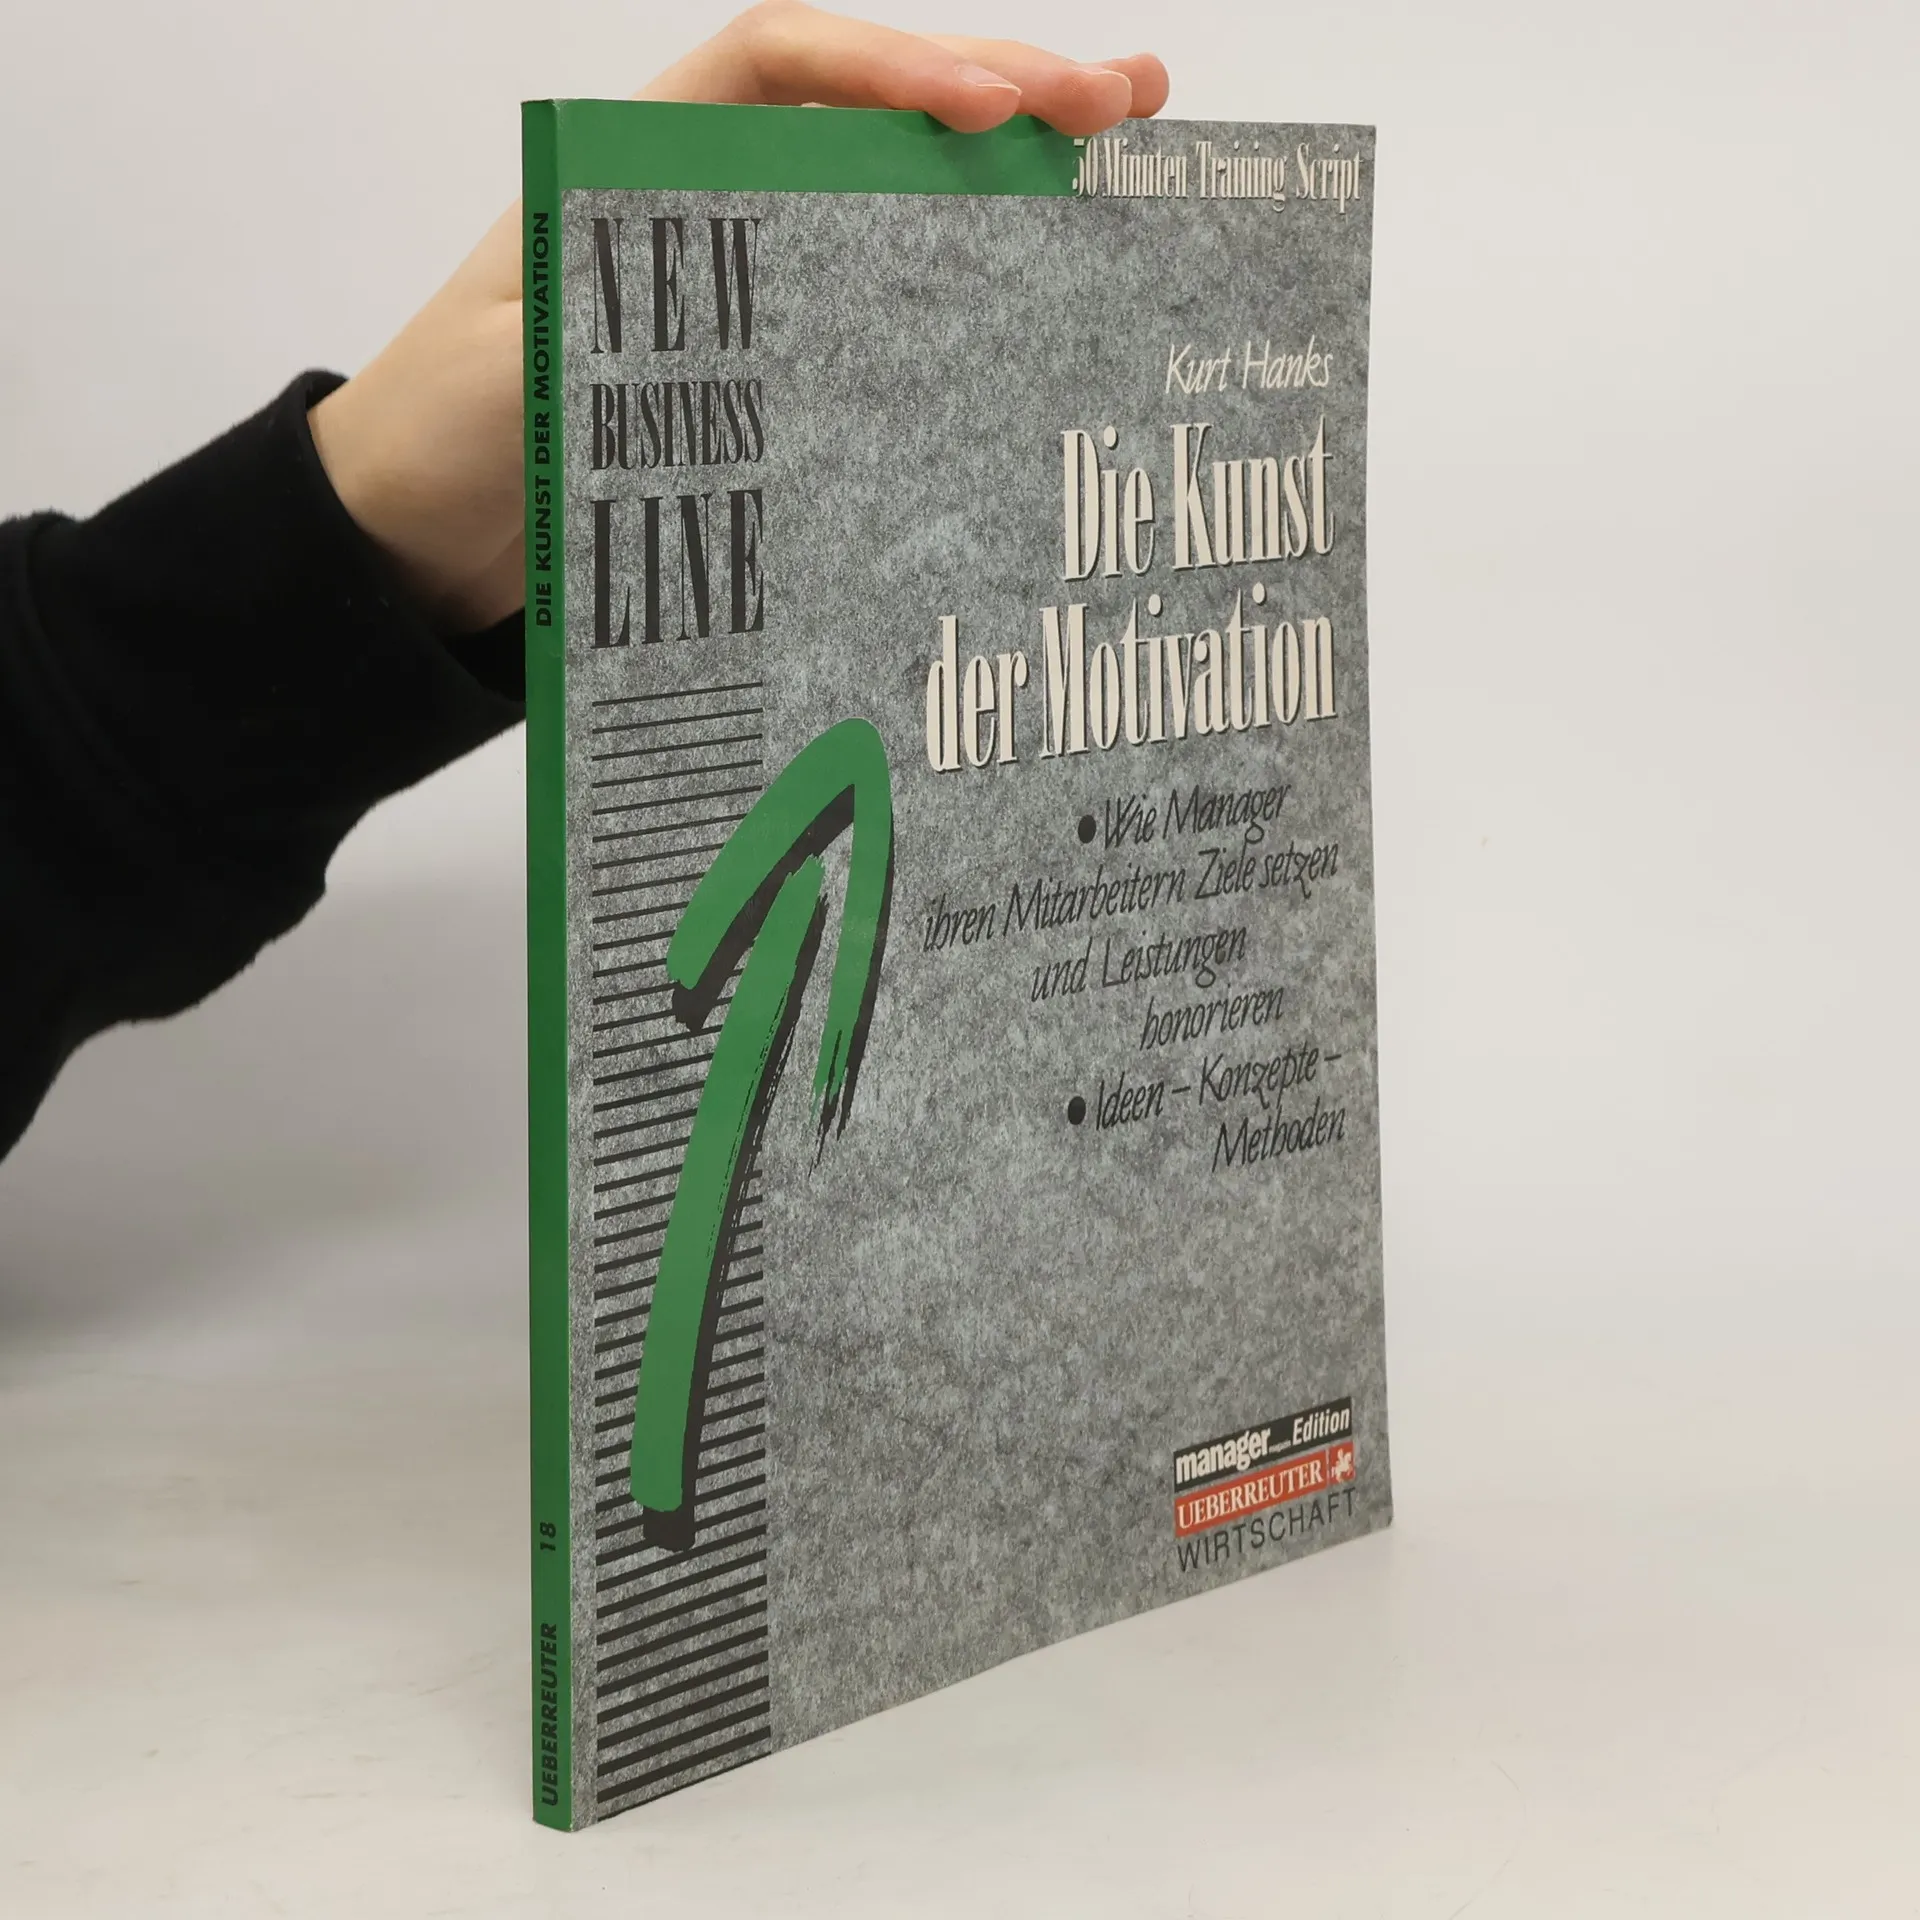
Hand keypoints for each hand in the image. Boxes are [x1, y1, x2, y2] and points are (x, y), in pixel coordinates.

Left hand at [308, 3, 1167, 633]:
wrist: (417, 533)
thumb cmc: (439, 436)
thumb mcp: (504, 368)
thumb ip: (594, 321)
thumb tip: (713, 308)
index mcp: (641, 164)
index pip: (781, 64)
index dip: (889, 67)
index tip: (983, 107)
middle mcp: (716, 201)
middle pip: (871, 112)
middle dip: (998, 90)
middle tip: (1120, 100)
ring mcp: (757, 281)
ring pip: (897, 196)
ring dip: (1012, 172)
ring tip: (1131, 150)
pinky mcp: (777, 363)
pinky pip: (886, 302)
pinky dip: (971, 282)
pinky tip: (1051, 280)